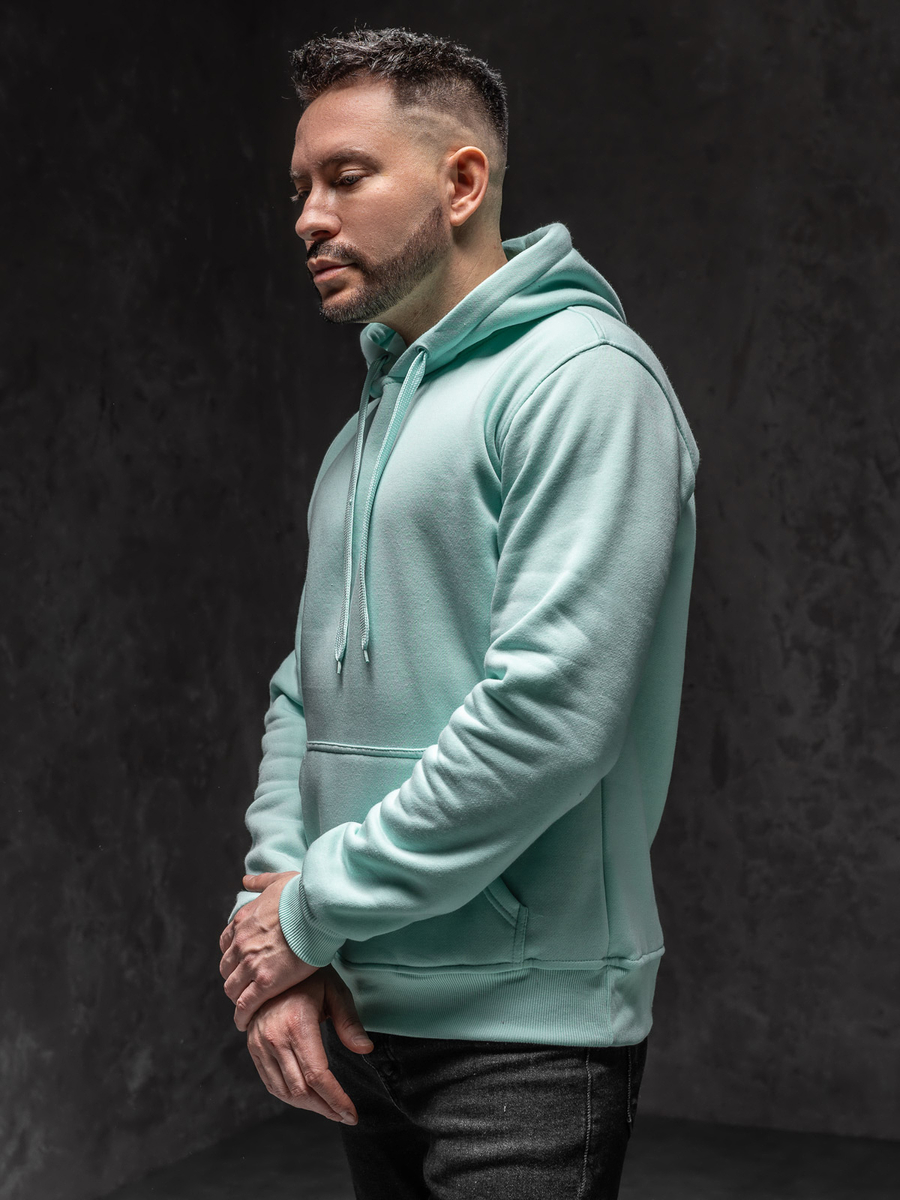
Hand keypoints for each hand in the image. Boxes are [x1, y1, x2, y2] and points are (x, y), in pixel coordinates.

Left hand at [219, 871, 317, 1030]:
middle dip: (234, 978)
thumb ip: (260, 882)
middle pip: (227, 969)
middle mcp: (241, 943)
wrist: (316, 908)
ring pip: (233, 989)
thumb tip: (246, 881)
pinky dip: (243, 1015)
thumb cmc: (302, 893)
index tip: (243, 963)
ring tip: (245, 1008)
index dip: (234, 956)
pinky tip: (246, 1022)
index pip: (227, 945)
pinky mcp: (266, 982)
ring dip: (237, 998)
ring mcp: (252, 963)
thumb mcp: (277, 881)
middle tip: (246, 987)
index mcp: (243, 922)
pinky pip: (246, 1004)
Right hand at [247, 967, 373, 1124]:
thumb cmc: (309, 976)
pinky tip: (307, 1098)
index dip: (336, 1100)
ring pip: (284, 1091)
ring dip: (308, 1106)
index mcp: (296, 1024)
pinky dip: (289, 1096)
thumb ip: (350, 1022)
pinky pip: (270, 1082)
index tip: (352, 1114)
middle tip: (345, 1115)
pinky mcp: (253, 1047)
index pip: (317, 1076)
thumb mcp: (335, 991)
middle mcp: (274, 1038)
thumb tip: (366, 1050)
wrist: (272, 963)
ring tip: (330, 1109)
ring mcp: (260, 1044)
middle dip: (325, 1108)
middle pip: (301, 1090)